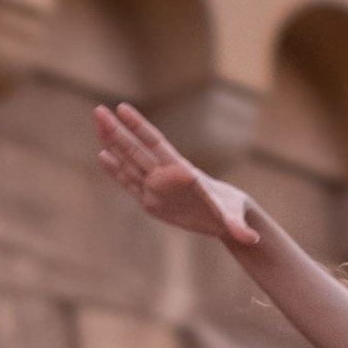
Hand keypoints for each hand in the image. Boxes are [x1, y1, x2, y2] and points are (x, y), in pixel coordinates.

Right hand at [95, 102, 255, 246]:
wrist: (225, 217)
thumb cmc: (231, 212)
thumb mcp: (233, 219)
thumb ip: (237, 227)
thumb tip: (249, 238)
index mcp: (181, 172)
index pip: (156, 145)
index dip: (139, 127)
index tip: (124, 109)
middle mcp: (165, 175)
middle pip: (136, 149)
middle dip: (117, 131)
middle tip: (98, 110)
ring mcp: (156, 186)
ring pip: (129, 161)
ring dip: (113, 143)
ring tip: (98, 121)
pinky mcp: (150, 201)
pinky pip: (129, 182)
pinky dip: (115, 170)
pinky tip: (102, 155)